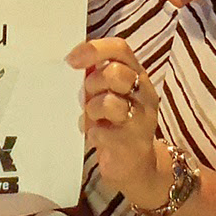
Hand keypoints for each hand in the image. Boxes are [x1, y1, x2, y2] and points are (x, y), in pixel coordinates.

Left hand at [64, 38, 158, 199]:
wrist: (136, 166)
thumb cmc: (115, 123)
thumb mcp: (107, 93)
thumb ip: (96, 75)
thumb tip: (72, 59)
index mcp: (137, 75)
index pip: (120, 49)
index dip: (94, 50)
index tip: (71, 60)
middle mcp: (144, 94)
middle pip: (115, 73)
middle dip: (93, 83)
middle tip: (88, 96)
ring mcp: (141, 119)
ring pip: (108, 102)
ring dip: (92, 109)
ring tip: (93, 119)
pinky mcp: (131, 143)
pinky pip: (101, 132)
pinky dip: (92, 133)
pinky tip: (96, 137)